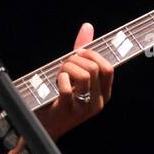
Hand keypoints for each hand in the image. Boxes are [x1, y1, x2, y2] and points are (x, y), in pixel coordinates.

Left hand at [31, 22, 113, 141]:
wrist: (45, 126)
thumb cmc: (60, 98)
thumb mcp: (74, 74)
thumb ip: (82, 52)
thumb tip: (88, 27)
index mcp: (103, 93)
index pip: (109, 68)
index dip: (93, 55)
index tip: (78, 54)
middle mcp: (97, 102)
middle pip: (95, 68)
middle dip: (76, 60)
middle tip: (65, 65)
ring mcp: (83, 109)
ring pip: (84, 75)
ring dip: (67, 68)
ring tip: (60, 74)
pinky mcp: (67, 111)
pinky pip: (66, 87)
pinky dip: (59, 79)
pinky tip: (55, 84)